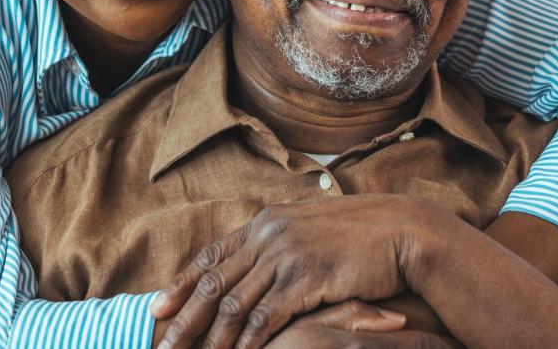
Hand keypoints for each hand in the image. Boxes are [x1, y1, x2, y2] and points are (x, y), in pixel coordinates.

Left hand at [151, 195, 445, 348]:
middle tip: (161, 344)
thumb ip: (278, 243)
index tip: (156, 306)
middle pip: (214, 281)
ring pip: (234, 303)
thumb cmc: (359, 235)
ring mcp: (287, 254)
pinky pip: (267, 315)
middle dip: (184, 317)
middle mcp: (269, 234)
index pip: (212, 255)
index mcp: (266, 222)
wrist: (401, 231)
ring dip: (210, 337)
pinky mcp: (306, 277)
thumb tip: (255, 262)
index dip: (181, 282)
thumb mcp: (310, 231)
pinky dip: (248, 340)